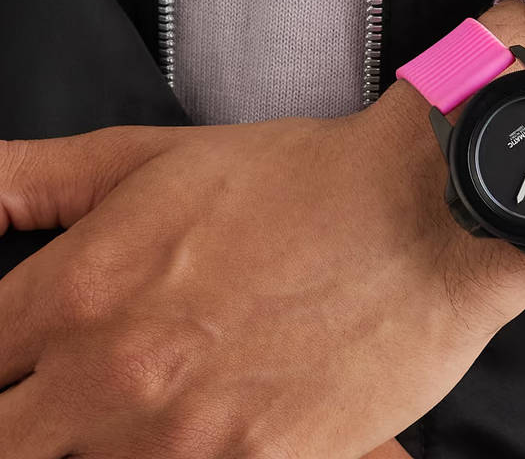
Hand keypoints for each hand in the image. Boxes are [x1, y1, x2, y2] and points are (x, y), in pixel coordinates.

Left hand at [0, 83, 524, 457]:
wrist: (420, 213)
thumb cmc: (297, 179)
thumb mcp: (150, 158)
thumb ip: (30, 178)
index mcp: (78, 294)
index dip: (0, 364)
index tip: (26, 364)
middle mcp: (116, 378)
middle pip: (8, 442)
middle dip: (28, 420)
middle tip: (71, 396)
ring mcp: (186, 440)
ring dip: (102, 439)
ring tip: (158, 396)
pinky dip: (178, 453)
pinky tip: (205, 421)